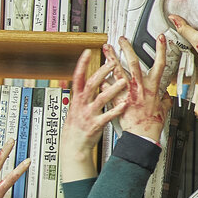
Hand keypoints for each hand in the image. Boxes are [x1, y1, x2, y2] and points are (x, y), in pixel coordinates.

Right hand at [62, 49, 125, 182]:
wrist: (73, 146)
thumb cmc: (77, 124)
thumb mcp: (76, 106)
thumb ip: (83, 93)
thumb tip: (89, 78)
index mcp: (77, 98)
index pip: (78, 77)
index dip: (82, 64)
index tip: (88, 51)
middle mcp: (81, 105)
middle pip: (91, 85)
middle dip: (101, 73)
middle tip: (112, 62)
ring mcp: (88, 115)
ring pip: (100, 99)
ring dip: (112, 90)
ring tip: (124, 81)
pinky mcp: (95, 125)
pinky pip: (106, 116)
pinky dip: (115, 110)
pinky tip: (124, 105)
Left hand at [111, 37, 173, 142]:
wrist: (142, 135)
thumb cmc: (152, 123)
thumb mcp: (164, 108)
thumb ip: (165, 99)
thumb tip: (167, 95)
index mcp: (153, 87)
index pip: (160, 63)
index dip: (161, 49)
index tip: (160, 38)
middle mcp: (141, 87)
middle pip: (135, 62)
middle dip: (128, 49)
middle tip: (122, 40)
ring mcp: (129, 92)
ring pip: (119, 71)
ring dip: (111, 59)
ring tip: (106, 50)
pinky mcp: (118, 100)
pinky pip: (108, 88)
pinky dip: (102, 81)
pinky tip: (97, 74)